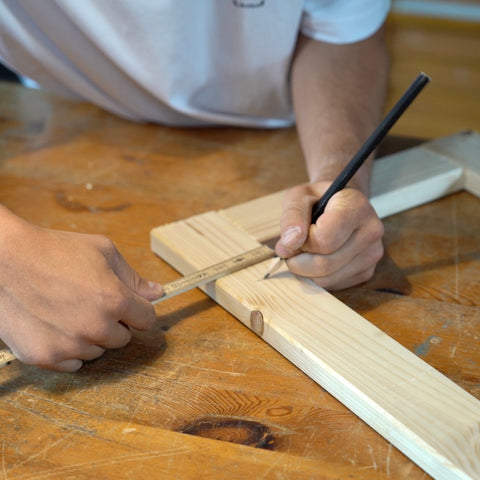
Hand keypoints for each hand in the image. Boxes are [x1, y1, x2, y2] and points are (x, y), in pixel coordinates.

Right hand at [0, 207, 163, 371]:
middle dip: (114, 323)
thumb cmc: (55, 250)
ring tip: (70, 311)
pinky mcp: (45, 357)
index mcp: (115, 300)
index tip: (131, 307)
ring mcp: (69, 345)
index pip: (147, 320)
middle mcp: (96, 327)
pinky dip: (69, 351)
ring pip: (97, 352)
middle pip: (123, 338)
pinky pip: (72, 365)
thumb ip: (133, 277)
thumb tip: (157, 292)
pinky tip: (57, 327)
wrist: (6, 260)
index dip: (140, 311)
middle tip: (92, 303)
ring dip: (91, 337)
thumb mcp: (103, 252)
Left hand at [275, 182, 383, 289]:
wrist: (340, 205)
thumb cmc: (317, 200)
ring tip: (305, 251)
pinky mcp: (367, 271)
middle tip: (292, 249)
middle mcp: (371, 230)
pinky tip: (318, 258)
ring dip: (306, 271)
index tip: (298, 233)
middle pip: (325, 264)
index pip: (323, 240)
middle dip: (299, 261)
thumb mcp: (298, 197)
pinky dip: (317, 277)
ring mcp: (372, 253)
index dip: (303, 241)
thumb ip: (292, 217)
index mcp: (356, 206)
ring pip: (327, 279)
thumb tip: (289, 244)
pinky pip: (332, 285)